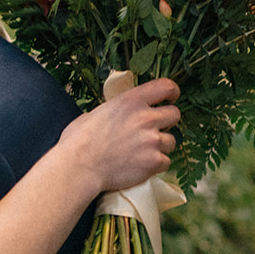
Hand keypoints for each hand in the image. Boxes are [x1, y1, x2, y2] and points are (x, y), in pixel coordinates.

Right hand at [63, 78, 180, 193]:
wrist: (79, 167)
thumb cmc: (79, 141)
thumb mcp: (97, 112)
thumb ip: (118, 110)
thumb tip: (122, 113)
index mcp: (131, 100)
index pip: (166, 86)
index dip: (172, 92)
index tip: (170, 98)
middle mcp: (145, 118)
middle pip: (175, 114)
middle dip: (167, 123)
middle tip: (154, 130)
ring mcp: (152, 140)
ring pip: (171, 141)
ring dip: (160, 146)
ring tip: (142, 152)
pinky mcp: (153, 161)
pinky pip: (166, 162)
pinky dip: (156, 165)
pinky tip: (140, 166)